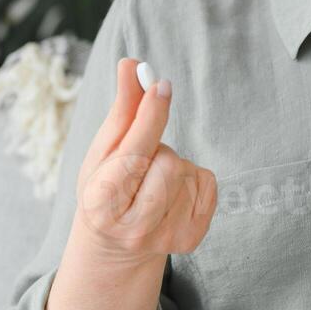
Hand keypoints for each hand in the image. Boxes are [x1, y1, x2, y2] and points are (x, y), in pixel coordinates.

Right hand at [70, 57, 217, 267]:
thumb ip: (122, 109)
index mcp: (102, 201)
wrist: (115, 246)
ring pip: (189, 170)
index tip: (161, 85)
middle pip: (169, 160)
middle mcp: (134, 227)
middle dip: (158, 149)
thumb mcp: (103, 151)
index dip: (150, 115)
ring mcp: (166, 237)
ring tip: (152, 182)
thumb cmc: (105, 188)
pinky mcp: (192, 238)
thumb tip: (132, 63)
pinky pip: (208, 183)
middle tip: (141, 163)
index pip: (134, 151)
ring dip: (175, 165)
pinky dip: (194, 179)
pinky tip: (171, 194)